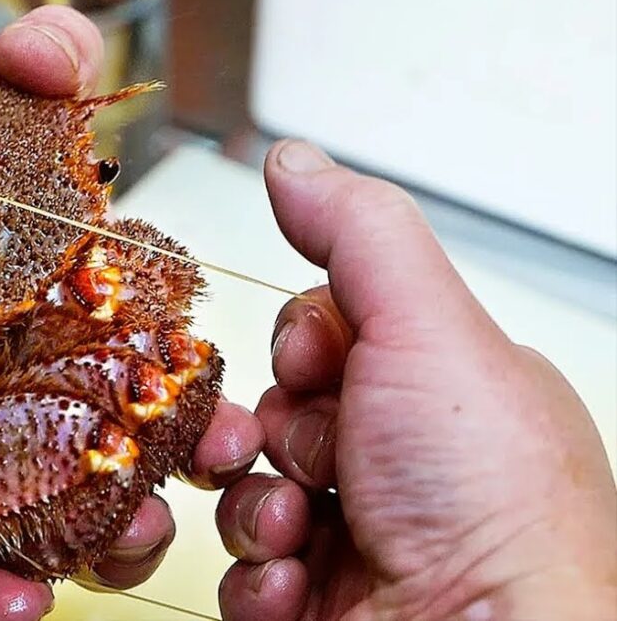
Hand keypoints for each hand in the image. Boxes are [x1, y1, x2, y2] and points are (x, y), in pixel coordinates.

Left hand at [0, 5, 267, 619]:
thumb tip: (48, 58)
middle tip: (127, 537)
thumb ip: (39, 74)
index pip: (153, 391)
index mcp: (73, 327)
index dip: (195, 428)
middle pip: (94, 494)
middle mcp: (14, 393)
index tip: (220, 446)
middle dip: (123, 532)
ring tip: (1, 597)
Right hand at [215, 140, 616, 619]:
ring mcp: (359, 538)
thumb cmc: (492, 510)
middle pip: (272, 412)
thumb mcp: (428, 333)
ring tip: (299, 533)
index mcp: (440, 391)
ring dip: (257, 512)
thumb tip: (294, 160)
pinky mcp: (318, 606)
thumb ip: (358, 236)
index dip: (302, 344)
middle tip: (296, 459)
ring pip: (247, 493)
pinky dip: (259, 580)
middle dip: (264, 436)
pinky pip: (245, 574)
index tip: (315, 364)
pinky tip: (299, 587)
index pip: (326, 334)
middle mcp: (402, 464)